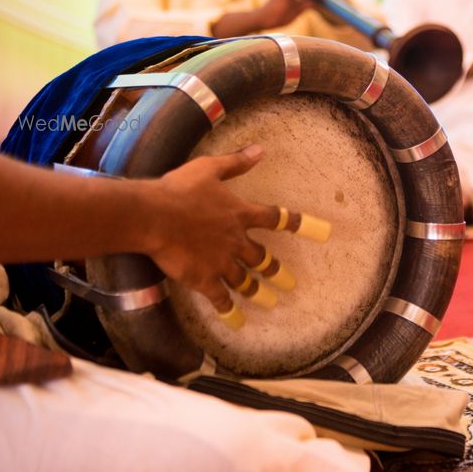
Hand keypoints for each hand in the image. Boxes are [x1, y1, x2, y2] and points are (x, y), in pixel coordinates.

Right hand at [137, 145, 279, 313]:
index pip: (275, 219)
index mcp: (240, 214)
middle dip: (276, 270)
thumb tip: (260, 150)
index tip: (318, 230)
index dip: (295, 223)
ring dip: (258, 291)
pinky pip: (220, 299)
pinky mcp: (204, 279)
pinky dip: (230, 311)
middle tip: (290, 281)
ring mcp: (221, 263)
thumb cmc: (180, 189)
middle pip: (261, 257)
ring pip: (245, 281)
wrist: (154, 216)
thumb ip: (236, 162)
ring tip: (270, 301)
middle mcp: (236, 241)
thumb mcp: (210, 168)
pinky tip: (237, 321)